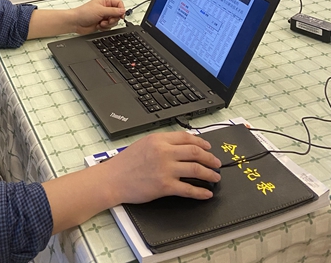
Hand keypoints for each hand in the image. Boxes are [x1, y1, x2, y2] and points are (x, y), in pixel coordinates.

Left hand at [72, 0, 124, 34]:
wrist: (76, 23)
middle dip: (113, 19)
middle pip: (117, 14)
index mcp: (105, 1)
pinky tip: (98, 26)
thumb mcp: (101, 11)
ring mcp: (103, 16)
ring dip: (108, 24)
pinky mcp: (101, 23)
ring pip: (113, 21)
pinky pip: (109, 27)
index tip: (121, 16)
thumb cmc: (84, 13)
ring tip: (101, 23)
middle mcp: (105, 8)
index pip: (119, 3)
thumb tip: (123, 11)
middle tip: (108, 20)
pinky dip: (105, 28)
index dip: (121, 10)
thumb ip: (113, 11)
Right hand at [101, 132, 221, 205]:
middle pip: (195, 152)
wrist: (114, 178)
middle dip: (210, 157)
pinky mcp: (165, 186)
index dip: (201, 142)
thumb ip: (162, 143)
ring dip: (209, 174)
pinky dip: (200, 192)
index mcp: (159, 139)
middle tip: (217, 163)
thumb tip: (180, 146)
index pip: (186, 137)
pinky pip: (188, 189)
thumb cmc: (126, 163)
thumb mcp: (143, 144)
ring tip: (215, 177)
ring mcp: (165, 169)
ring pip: (195, 169)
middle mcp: (164, 152)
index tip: (208, 147)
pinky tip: (206, 193)